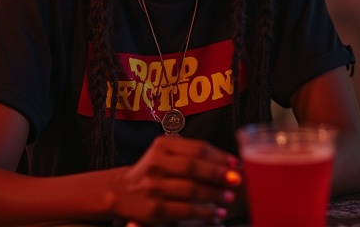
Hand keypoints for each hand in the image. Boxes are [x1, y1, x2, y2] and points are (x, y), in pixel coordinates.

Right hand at [111, 136, 241, 225]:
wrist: (123, 191)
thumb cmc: (154, 170)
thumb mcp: (165, 152)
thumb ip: (190, 152)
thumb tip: (227, 162)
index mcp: (161, 145)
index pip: (196, 148)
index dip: (218, 156)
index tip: (235, 163)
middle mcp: (156, 163)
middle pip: (193, 167)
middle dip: (218, 174)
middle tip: (236, 180)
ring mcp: (154, 187)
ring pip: (190, 190)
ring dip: (214, 195)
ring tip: (229, 197)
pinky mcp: (154, 209)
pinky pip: (185, 210)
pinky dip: (204, 213)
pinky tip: (217, 213)